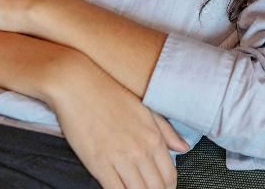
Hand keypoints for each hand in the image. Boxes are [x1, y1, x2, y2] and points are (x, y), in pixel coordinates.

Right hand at [48, 52, 188, 188]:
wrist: (80, 86)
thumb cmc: (113, 94)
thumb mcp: (146, 109)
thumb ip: (167, 131)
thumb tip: (184, 147)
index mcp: (155, 136)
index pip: (169, 175)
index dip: (169, 187)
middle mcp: (141, 150)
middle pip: (156, 188)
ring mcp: (120, 158)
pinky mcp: (98, 165)